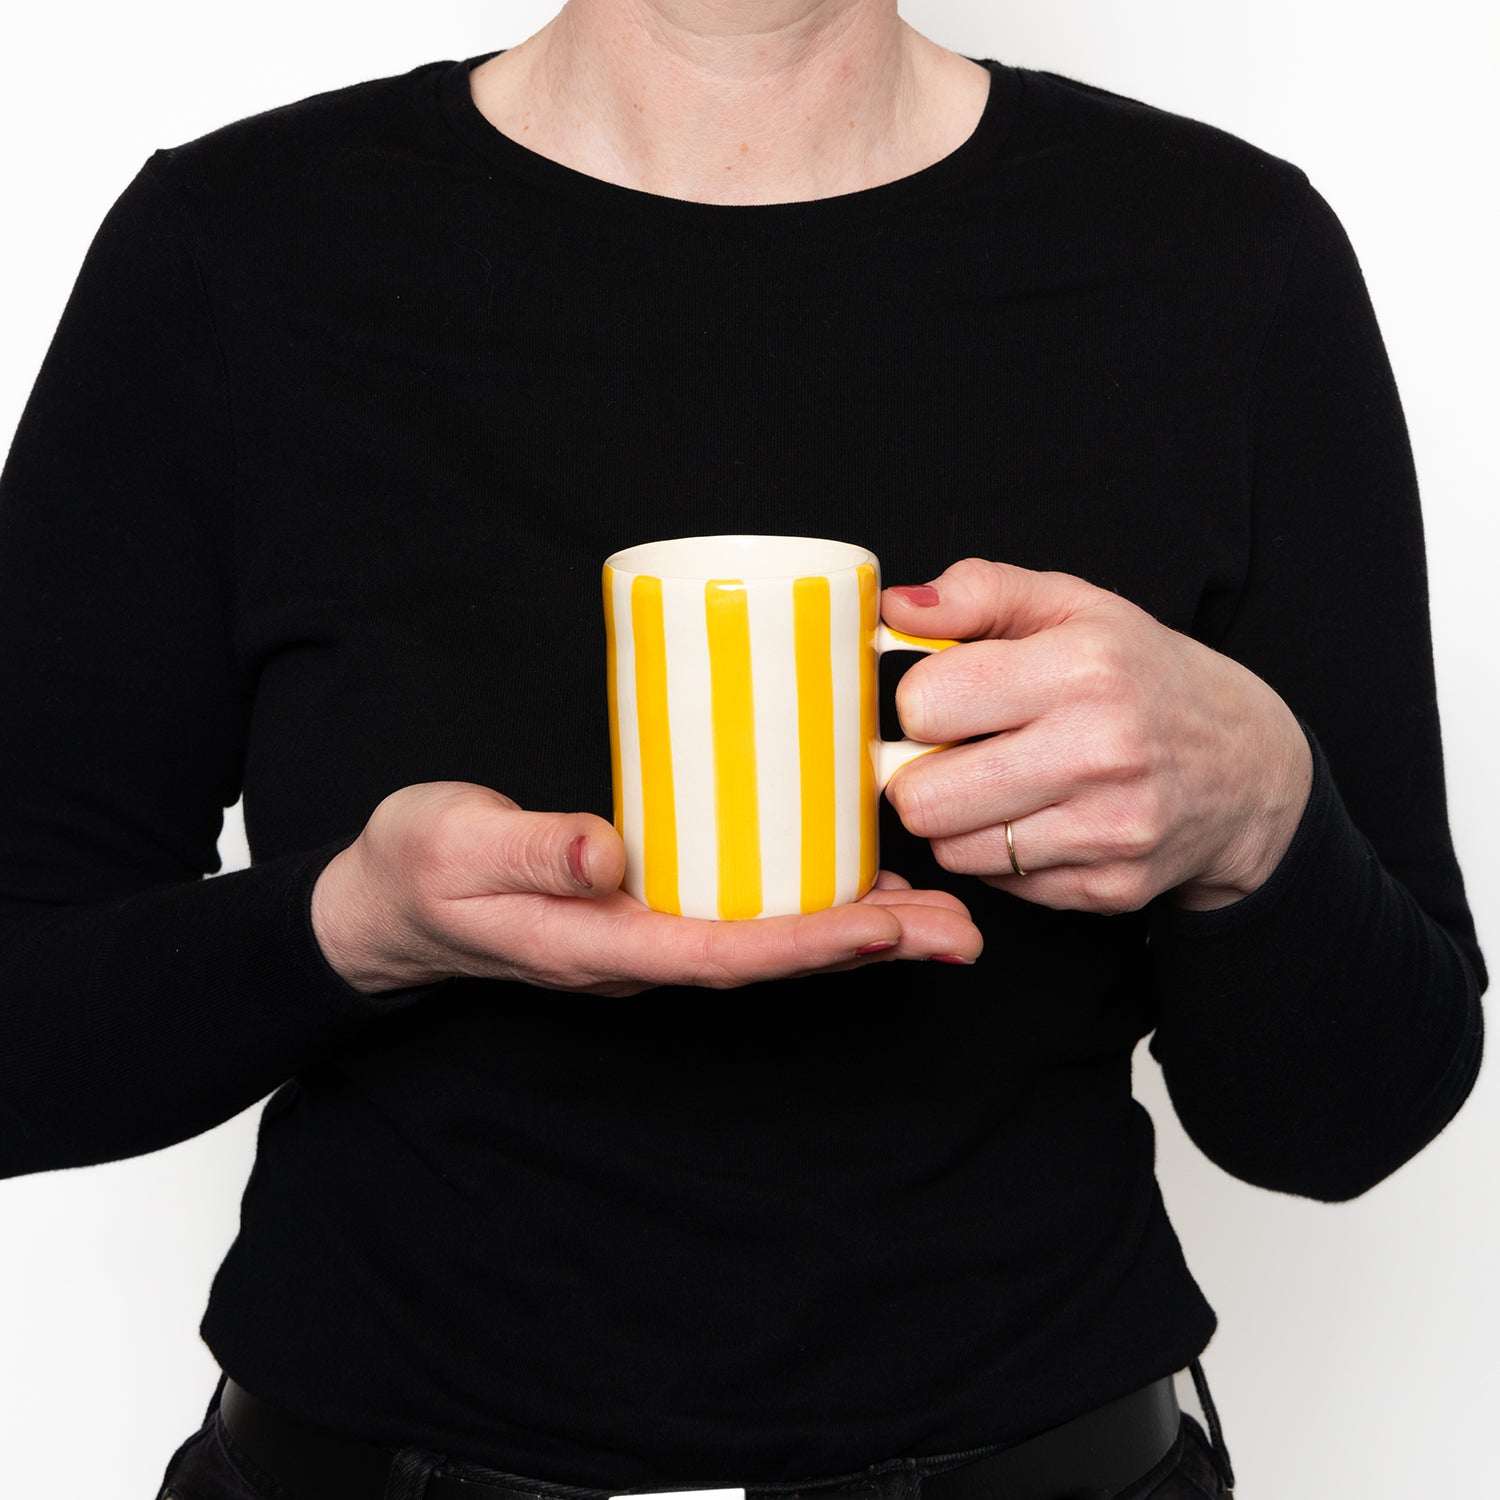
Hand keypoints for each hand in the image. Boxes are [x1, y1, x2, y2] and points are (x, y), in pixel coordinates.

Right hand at [311, 782, 982, 995]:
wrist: (392, 901)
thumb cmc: (421, 867)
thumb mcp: (456, 846)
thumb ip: (529, 850)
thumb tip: (605, 853)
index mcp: (601, 948)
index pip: (723, 955)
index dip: (809, 940)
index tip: (888, 922)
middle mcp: (641, 954)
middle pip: (773, 961)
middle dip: (870, 949)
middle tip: (962, 934)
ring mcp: (652, 938)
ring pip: (773, 943)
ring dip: (862, 935)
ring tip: (946, 918)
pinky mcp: (657, 909)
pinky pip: (751, 918)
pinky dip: (817, 907)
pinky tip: (864, 887)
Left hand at [881, 559, 1312, 913]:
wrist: (1250, 769)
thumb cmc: (1144, 676)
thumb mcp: (1073, 606)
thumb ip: (979, 593)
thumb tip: (894, 608)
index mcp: (1082, 669)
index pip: (923, 705)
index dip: (917, 702)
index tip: (945, 699)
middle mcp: (1099, 753)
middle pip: (921, 799)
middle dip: (918, 775)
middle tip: (950, 755)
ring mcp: (1108, 830)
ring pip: (951, 850)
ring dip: (955, 820)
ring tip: (993, 785)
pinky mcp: (1110, 888)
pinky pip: (999, 884)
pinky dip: (999, 855)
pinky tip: (1036, 819)